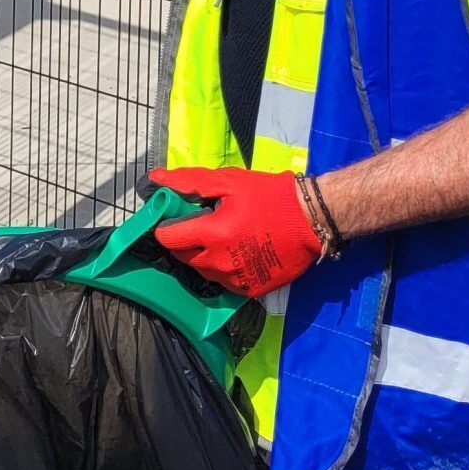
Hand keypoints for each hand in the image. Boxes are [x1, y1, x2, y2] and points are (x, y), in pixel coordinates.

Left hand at [148, 166, 322, 298]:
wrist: (311, 219)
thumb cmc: (269, 196)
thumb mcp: (228, 182)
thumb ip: (190, 182)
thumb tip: (157, 178)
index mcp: (213, 234)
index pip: (168, 238)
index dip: (167, 226)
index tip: (176, 218)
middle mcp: (221, 262)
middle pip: (184, 256)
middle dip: (186, 240)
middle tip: (202, 224)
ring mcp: (237, 279)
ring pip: (203, 272)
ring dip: (204, 256)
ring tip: (220, 238)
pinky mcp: (253, 290)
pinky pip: (225, 283)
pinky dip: (224, 270)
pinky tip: (236, 252)